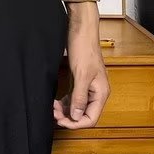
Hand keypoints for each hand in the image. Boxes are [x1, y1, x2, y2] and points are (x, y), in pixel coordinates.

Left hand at [53, 1, 110, 128]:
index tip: (61, 121)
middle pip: (83, 114)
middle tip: (53, 113)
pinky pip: (73, 96)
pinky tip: (56, 101)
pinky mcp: (80, 79)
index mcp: (101, 93)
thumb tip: (77, 116)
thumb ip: (79, 96)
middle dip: (69, 117)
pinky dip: (65, 101)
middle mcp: (96, 91)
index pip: (91, 118)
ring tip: (52, 107)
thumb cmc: (84, 48)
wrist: (81, 30)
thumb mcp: (81, 74)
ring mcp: (88, 86)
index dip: (76, 123)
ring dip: (65, 110)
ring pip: (77, 106)